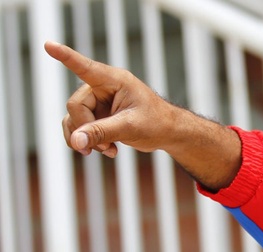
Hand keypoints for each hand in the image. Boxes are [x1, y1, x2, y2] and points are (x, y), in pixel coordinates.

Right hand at [44, 41, 241, 189]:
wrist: (168, 133)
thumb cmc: (157, 123)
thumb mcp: (130, 127)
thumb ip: (102, 133)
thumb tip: (76, 141)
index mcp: (114, 80)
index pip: (85, 67)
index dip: (66, 57)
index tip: (48, 44)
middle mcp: (102, 88)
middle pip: (75, 106)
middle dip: (85, 129)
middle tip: (103, 147)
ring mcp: (98, 102)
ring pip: (73, 119)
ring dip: (85, 138)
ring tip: (107, 150)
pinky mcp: (98, 116)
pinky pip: (79, 128)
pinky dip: (88, 141)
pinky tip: (108, 150)